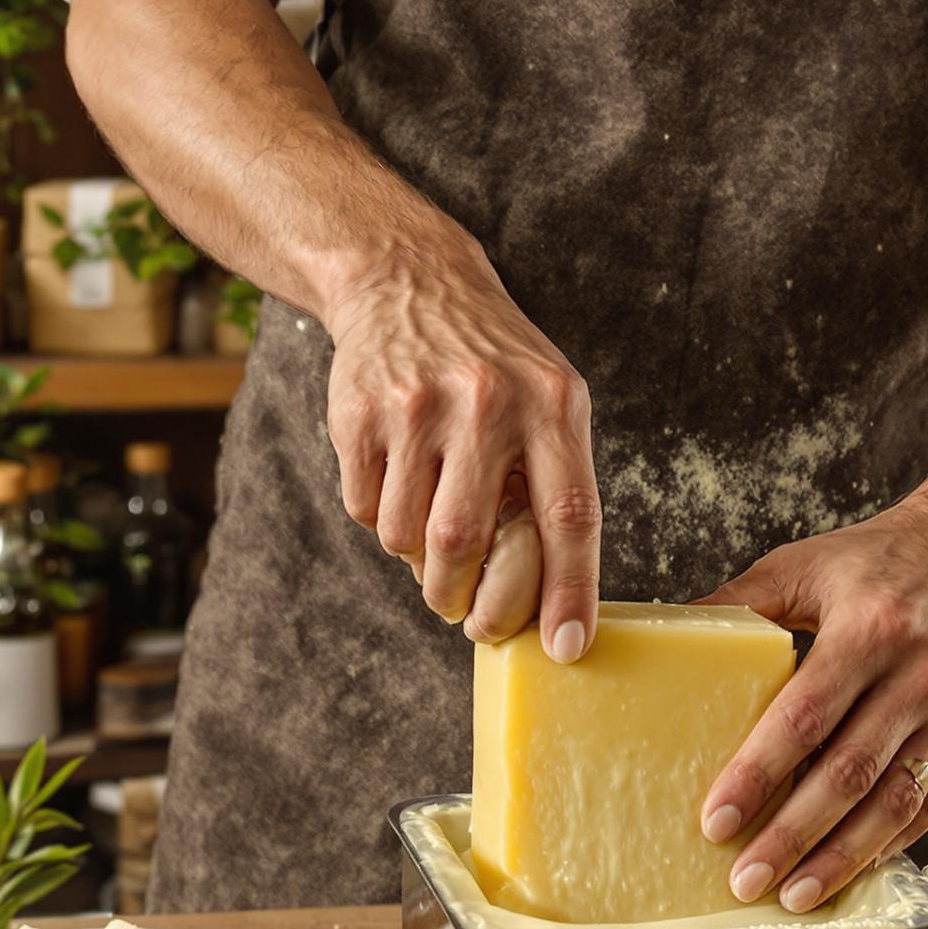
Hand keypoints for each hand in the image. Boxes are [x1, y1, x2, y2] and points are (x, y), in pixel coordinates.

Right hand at [323, 238, 601, 657]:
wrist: (408, 280)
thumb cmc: (493, 365)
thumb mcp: (548, 400)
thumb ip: (554, 485)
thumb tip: (545, 604)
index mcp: (552, 405)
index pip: (569, 516)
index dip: (569, 591)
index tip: (565, 648)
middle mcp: (488, 403)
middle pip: (468, 542)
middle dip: (464, 597)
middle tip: (466, 613)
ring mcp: (417, 406)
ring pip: (407, 536)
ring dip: (418, 559)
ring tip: (430, 525)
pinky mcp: (359, 414)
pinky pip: (364, 510)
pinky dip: (379, 518)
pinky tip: (396, 480)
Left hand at [698, 493, 927, 911]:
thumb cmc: (887, 557)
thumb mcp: (808, 564)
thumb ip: (741, 603)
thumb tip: (670, 637)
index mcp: (870, 628)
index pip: (803, 718)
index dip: (758, 776)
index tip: (717, 822)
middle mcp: (920, 674)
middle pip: (849, 774)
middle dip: (793, 837)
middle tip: (745, 881)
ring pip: (894, 802)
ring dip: (841, 858)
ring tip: (793, 896)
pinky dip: (888, 843)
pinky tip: (849, 868)